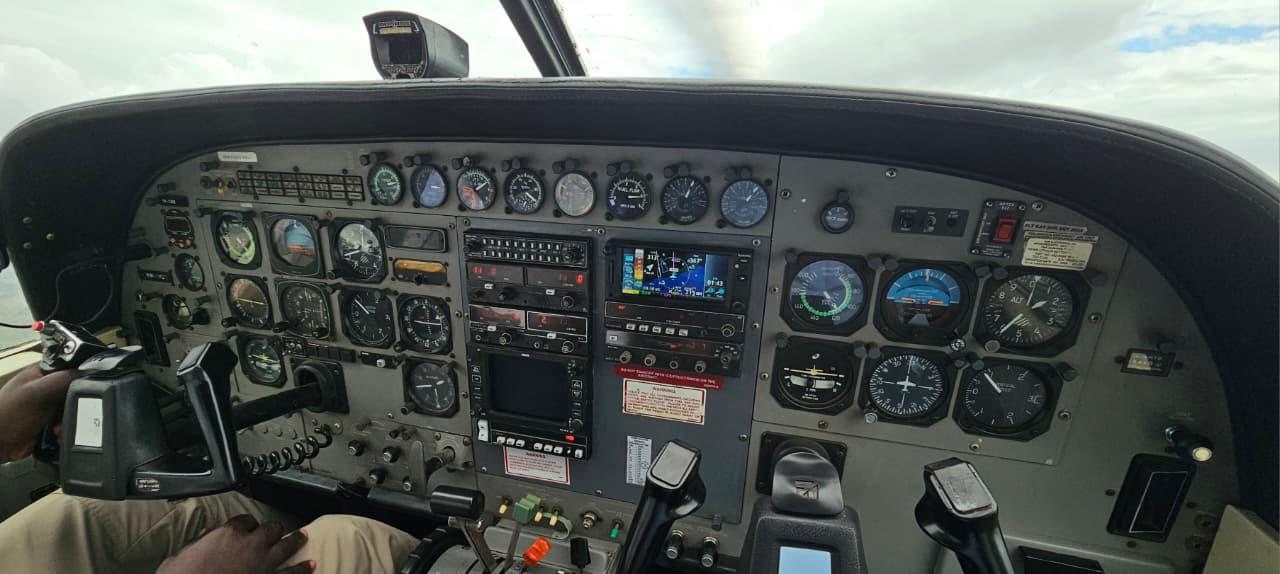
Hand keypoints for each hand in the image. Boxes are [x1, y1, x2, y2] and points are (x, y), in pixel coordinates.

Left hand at [0, 363, 79, 462]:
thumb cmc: (5, 415)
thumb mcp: (37, 392)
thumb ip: (64, 379)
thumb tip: (91, 372)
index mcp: (43, 372)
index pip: (72, 366)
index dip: (81, 377)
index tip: (83, 389)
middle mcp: (47, 387)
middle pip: (77, 390)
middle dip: (75, 404)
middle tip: (65, 412)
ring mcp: (50, 405)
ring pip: (75, 409)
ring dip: (70, 420)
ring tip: (56, 427)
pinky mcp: (51, 422)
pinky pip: (69, 423)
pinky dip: (66, 430)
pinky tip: (55, 434)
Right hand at [157, 514, 313, 573]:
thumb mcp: (183, 554)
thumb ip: (200, 544)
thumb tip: (204, 542)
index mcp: (227, 534)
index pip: (244, 520)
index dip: (246, 524)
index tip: (247, 527)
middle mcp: (250, 544)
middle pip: (270, 528)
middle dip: (272, 529)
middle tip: (276, 531)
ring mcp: (263, 563)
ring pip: (286, 544)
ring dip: (296, 540)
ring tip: (304, 536)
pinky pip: (292, 572)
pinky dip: (302, 569)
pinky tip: (311, 565)